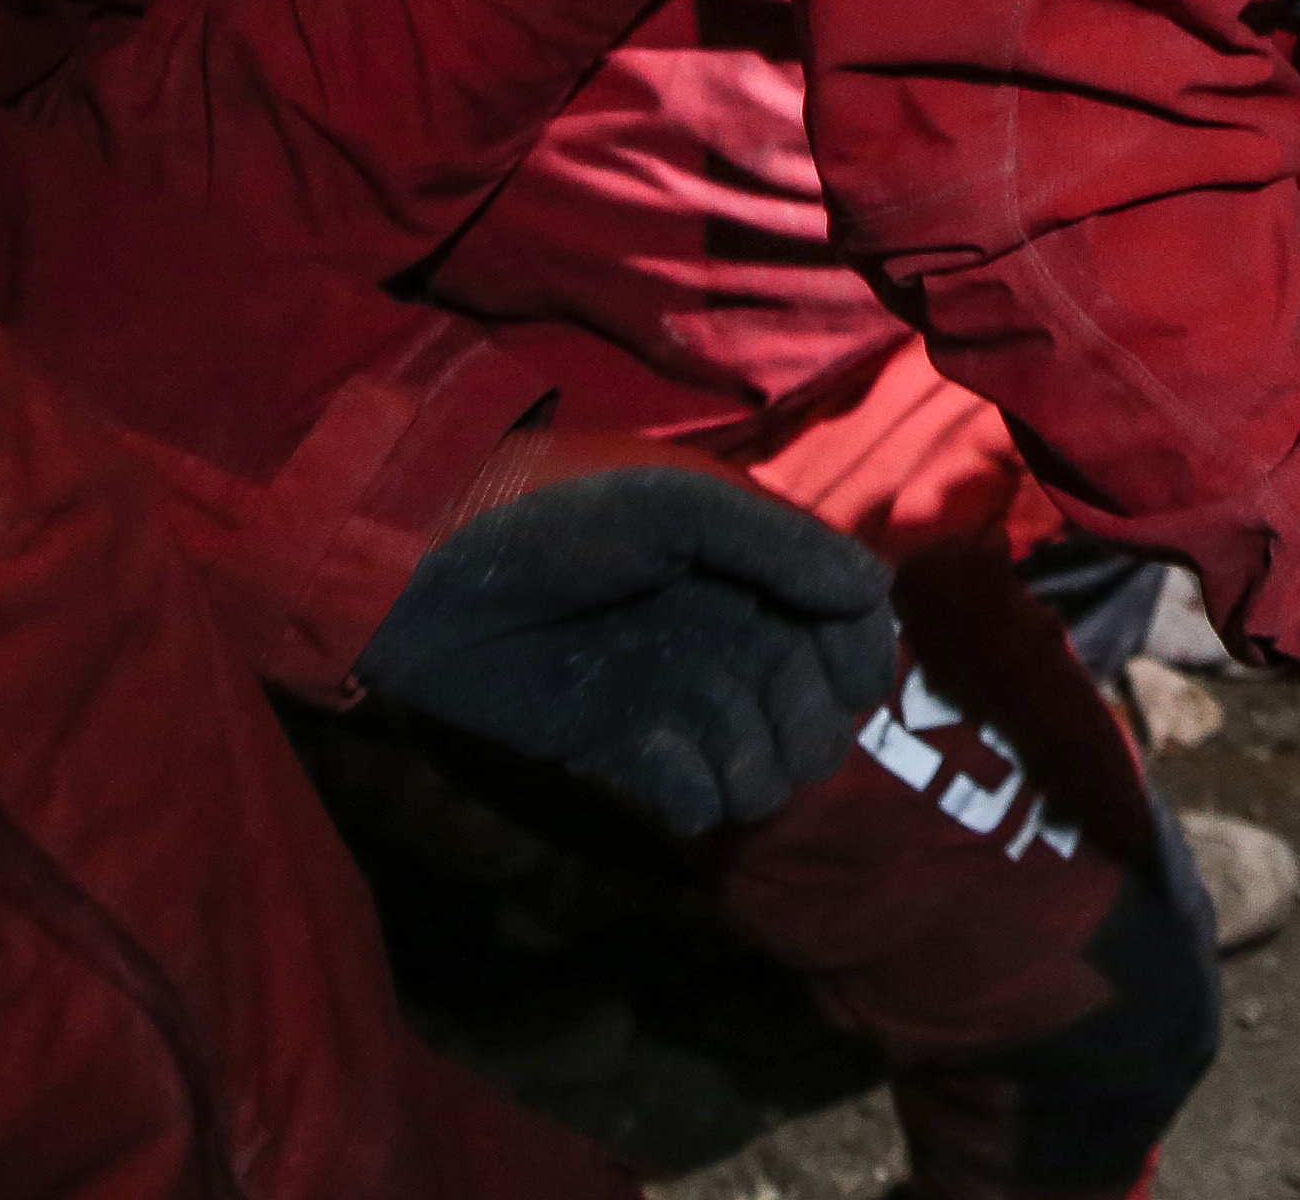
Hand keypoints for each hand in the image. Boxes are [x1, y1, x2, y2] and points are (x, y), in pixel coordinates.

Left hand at [358, 462, 893, 838]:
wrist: (422, 575)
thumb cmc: (554, 514)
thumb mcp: (678, 504)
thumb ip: (780, 546)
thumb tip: (877, 596)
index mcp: (739, 558)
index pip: (835, 614)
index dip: (857, 656)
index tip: (854, 688)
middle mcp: (712, 622)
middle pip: (802, 692)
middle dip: (808, 727)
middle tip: (792, 748)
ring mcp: (662, 685)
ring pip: (750, 748)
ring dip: (758, 772)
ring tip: (739, 783)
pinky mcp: (609, 743)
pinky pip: (681, 785)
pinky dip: (695, 794)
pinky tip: (681, 792)